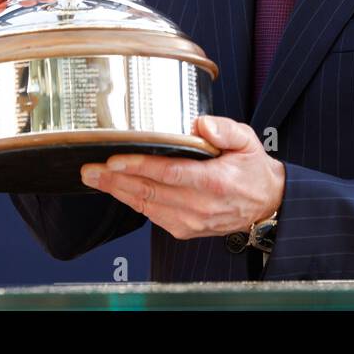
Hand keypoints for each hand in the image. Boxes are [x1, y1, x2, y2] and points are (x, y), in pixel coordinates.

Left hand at [79, 116, 285, 240]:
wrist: (264, 203)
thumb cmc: (251, 169)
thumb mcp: (247, 140)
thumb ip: (225, 129)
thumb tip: (200, 124)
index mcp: (213, 182)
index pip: (169, 174)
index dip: (139, 168)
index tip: (114, 161)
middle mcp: (199, 206)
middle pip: (149, 192)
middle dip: (115, 180)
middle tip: (89, 169)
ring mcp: (190, 221)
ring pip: (145, 206)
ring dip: (117, 191)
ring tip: (94, 178)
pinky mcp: (183, 229)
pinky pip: (151, 215)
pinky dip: (132, 201)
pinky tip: (117, 188)